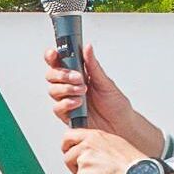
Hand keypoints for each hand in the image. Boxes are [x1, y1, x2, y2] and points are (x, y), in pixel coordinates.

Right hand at [43, 43, 159, 149]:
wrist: (121, 126)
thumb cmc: (115, 104)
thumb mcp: (105, 82)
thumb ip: (93, 66)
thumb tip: (88, 47)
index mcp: (77, 74)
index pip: (59, 62)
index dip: (52, 56)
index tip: (55, 53)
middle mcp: (70, 86)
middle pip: (52, 75)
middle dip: (62, 74)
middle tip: (78, 77)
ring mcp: (67, 100)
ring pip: (53, 90)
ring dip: (66, 88)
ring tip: (83, 90)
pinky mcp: (67, 115)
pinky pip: (58, 108)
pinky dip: (66, 103)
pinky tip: (78, 103)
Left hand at [62, 128, 148, 173]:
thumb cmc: (131, 162)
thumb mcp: (114, 142)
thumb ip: (97, 143)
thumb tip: (90, 148)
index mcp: (93, 136)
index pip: (68, 136)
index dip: (67, 146)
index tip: (69, 150)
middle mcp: (86, 147)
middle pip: (67, 157)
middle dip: (75, 165)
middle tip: (89, 171)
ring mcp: (83, 162)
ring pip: (76, 172)